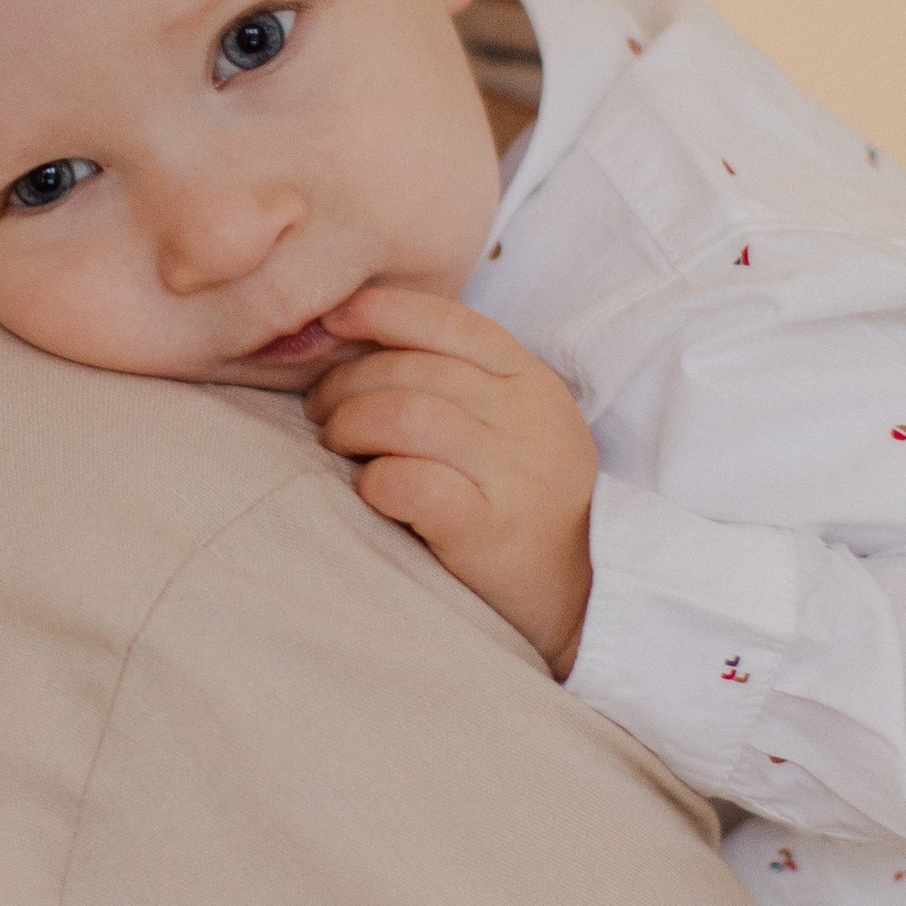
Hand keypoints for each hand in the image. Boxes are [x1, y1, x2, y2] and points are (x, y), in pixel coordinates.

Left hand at [305, 286, 596, 676]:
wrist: (584, 593)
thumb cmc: (524, 502)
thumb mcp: (514, 424)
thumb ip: (459, 382)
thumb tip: (358, 343)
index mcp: (529, 381)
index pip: (450, 322)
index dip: (383, 312)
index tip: (333, 319)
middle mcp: (525, 417)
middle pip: (412, 369)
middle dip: (346, 383)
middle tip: (320, 411)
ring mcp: (511, 472)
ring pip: (404, 415)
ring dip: (351, 425)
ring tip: (336, 445)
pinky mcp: (488, 528)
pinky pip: (409, 481)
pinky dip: (374, 480)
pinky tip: (371, 490)